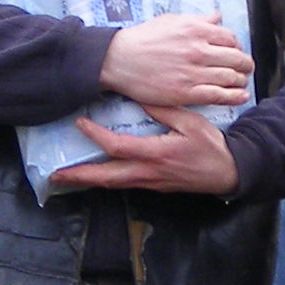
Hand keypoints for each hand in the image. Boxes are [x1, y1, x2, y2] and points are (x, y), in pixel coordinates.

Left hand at [49, 105, 238, 194]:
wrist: (228, 173)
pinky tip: (96, 176)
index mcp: (156, 154)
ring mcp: (150, 183)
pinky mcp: (154, 187)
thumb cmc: (212, 146)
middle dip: (80, 177)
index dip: (96, 136)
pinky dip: (106, 181)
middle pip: (106, 178)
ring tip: (67, 178)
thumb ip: (164, 110)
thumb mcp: (191, 121)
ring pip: (113, 184)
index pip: (118, 147)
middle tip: (55, 175)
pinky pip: (124, 184)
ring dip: (89, 181)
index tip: (80, 124)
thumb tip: (139, 97)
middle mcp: (149, 173)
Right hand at [97, 14, 251, 107]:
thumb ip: (198, 20)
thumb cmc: (142, 38)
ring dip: (241, 81)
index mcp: (196, 30)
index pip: (231, 38)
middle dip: (245, 64)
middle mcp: (198, 50)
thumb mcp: (171, 20)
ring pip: (231, 78)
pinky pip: (219, 95)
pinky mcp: (186, 93)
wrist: (119, 59)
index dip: (237, 46)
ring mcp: (193, 73)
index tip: (235, 51)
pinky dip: (234, 97)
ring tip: (241, 82)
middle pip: (237, 58)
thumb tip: (217, 16)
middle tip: (245, 68)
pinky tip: (240, 96)